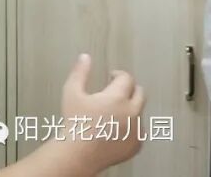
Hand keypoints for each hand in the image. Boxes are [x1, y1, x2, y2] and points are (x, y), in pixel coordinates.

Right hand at [59, 54, 144, 171]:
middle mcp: (132, 112)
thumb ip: (80, 72)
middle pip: (140, 93)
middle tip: (114, 92)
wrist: (79, 153)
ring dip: (129, 108)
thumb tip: (85, 57)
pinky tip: (114, 129)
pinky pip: (138, 131)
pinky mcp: (137, 145)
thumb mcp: (72, 92)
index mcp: (118, 97)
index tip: (111, 77)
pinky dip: (130, 127)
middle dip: (129, 89)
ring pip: (139, 112)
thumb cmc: (75, 122)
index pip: (127, 78)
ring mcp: (137, 130)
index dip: (119, 74)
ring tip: (111, 113)